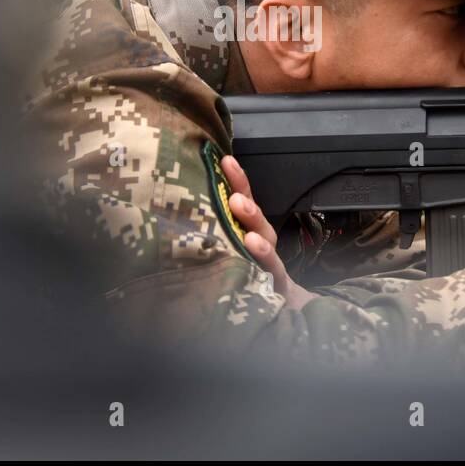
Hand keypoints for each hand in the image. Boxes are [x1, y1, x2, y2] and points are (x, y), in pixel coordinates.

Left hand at [221, 155, 314, 310]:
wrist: (278, 303)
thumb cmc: (248, 269)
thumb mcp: (232, 245)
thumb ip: (218, 224)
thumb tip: (186, 199)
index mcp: (249, 228)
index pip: (245, 200)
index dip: (238, 181)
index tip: (227, 161)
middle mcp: (260, 241)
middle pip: (257, 220)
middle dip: (249, 207)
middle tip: (236, 198)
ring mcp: (268, 263)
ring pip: (265, 245)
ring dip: (258, 237)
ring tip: (248, 233)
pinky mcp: (272, 284)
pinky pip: (271, 272)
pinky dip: (264, 262)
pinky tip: (254, 253)